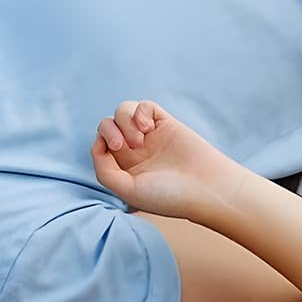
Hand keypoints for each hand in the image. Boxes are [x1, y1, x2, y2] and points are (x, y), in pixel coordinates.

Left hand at [90, 100, 246, 221]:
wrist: (205, 187)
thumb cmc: (167, 195)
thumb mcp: (127, 190)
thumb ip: (105, 171)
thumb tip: (97, 145)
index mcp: (123, 169)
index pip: (99, 146)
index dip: (100, 143)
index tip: (114, 152)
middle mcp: (134, 152)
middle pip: (108, 125)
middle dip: (109, 130)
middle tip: (123, 146)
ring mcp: (150, 136)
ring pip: (123, 112)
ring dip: (125, 121)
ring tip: (140, 140)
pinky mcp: (166, 123)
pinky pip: (145, 106)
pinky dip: (141, 112)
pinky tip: (150, 128)